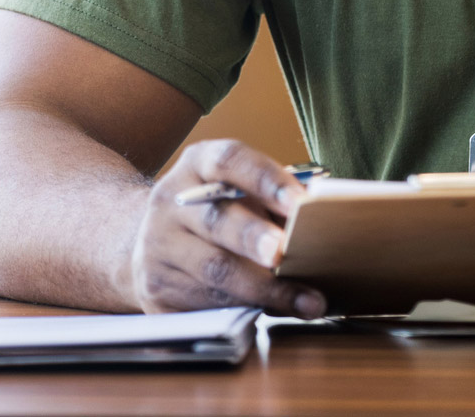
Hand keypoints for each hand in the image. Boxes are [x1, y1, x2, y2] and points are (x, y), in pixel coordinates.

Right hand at [124, 139, 327, 316]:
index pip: (229, 161)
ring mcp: (158, 247)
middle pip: (216, 219)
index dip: (265, 179)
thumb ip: (274, 197)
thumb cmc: (217, 209)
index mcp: (197, 164)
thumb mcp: (237, 188)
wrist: (152, 238)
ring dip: (264, 290)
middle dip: (253, 237)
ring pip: (213, 271)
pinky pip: (205, 304)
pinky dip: (247, 311)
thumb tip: (322, 214)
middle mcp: (170, 201)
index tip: (300, 202)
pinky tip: (275, 314)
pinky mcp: (157, 290)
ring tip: (306, 301)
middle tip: (283, 252)